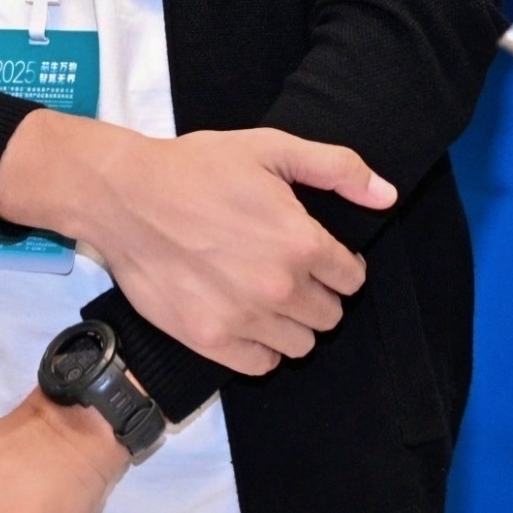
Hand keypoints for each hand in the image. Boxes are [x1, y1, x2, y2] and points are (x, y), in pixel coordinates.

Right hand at [0, 110, 389, 374]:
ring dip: (292, 324)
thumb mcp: (271, 149)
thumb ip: (337, 169)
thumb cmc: (198, 168)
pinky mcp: (209, 341)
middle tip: (288, 272)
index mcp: (301, 243)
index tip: (317, 254)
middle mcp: (279, 289)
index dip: (340, 265)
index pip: (352, 279)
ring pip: (300, 345)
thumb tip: (386, 196)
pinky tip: (245, 318)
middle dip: (317, 294)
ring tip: (266, 296)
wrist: (126, 197)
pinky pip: (261, 364)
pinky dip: (260, 347)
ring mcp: (243, 320)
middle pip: (330, 315)